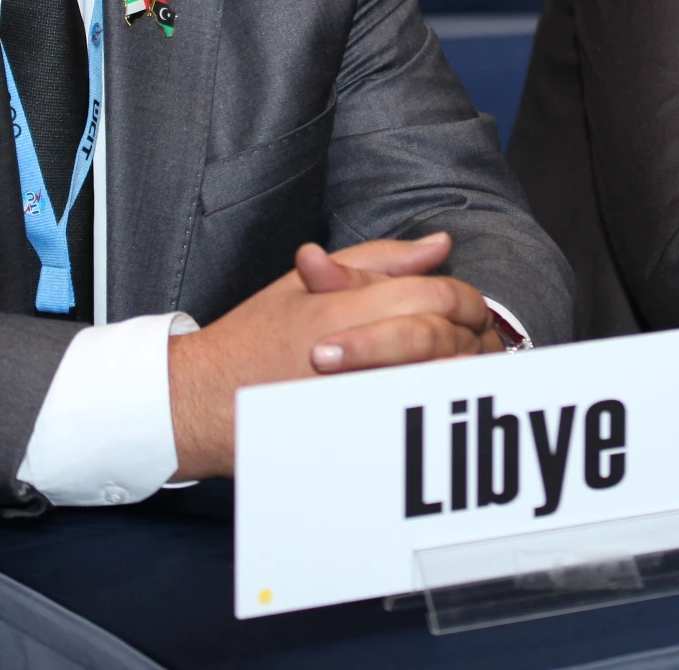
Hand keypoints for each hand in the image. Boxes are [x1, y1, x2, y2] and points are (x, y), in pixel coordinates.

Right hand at [168, 232, 502, 477]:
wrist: (200, 401)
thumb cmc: (253, 339)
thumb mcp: (307, 283)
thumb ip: (377, 260)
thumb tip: (440, 244)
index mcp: (343, 306)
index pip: (431, 293)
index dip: (463, 298)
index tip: (469, 308)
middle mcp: (351, 350)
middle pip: (441, 336)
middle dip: (472, 335)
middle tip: (478, 339)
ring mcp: (351, 396)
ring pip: (436, 380)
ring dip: (463, 373)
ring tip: (470, 370)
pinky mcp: (348, 434)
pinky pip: (412, 421)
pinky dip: (438, 408)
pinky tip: (445, 404)